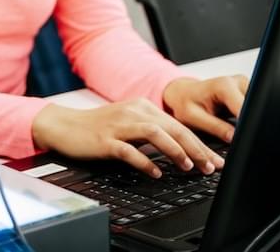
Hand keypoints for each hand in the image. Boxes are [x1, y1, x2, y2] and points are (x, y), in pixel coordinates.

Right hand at [31, 98, 224, 176]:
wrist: (64, 126)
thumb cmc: (98, 128)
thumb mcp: (129, 123)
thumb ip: (153, 131)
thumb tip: (183, 149)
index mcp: (142, 106)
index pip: (178, 124)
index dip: (200, 142)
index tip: (215, 159)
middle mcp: (133, 111)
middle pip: (172, 127)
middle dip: (195, 148)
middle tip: (210, 166)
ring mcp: (118, 125)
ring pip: (154, 133)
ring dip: (174, 150)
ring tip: (188, 166)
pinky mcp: (105, 139)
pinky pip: (129, 150)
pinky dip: (145, 162)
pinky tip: (155, 173)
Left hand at [162, 75, 248, 142]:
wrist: (182, 93)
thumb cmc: (184, 102)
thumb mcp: (194, 118)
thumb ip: (216, 127)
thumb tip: (234, 137)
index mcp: (225, 86)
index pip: (246, 109)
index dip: (245, 125)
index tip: (239, 137)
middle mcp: (237, 82)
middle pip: (253, 107)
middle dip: (247, 124)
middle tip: (230, 133)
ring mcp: (244, 86)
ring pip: (255, 108)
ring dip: (247, 121)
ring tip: (227, 124)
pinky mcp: (246, 92)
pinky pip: (252, 107)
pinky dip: (246, 117)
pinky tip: (233, 121)